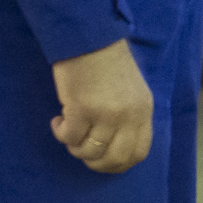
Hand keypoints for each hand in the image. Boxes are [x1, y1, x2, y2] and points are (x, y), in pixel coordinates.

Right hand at [51, 38, 153, 173]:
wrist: (90, 38)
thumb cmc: (108, 62)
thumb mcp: (131, 91)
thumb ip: (128, 117)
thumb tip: (113, 145)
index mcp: (144, 110)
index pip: (139, 152)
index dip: (119, 163)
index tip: (102, 159)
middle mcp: (129, 116)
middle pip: (115, 159)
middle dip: (95, 163)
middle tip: (81, 149)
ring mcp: (106, 115)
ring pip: (89, 152)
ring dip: (74, 146)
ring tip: (69, 129)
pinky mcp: (82, 110)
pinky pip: (68, 138)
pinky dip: (60, 133)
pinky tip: (59, 120)